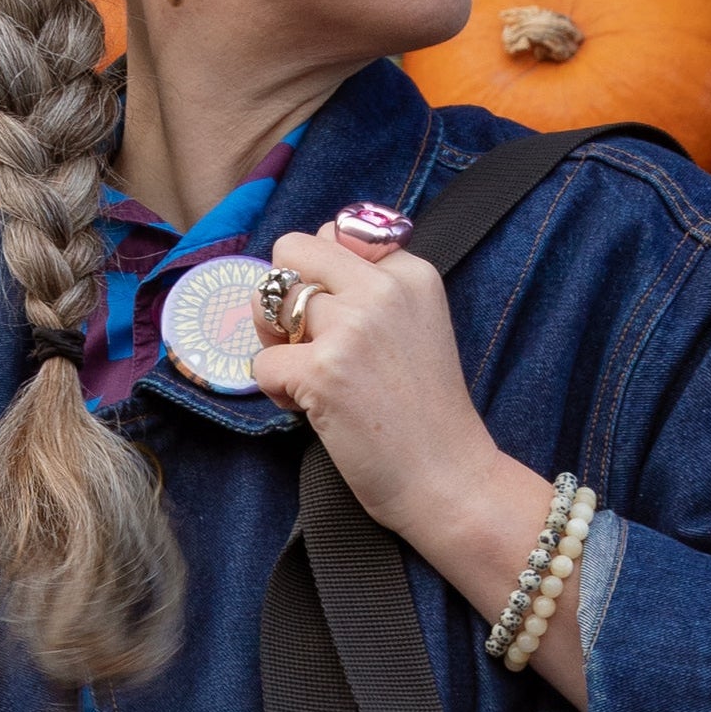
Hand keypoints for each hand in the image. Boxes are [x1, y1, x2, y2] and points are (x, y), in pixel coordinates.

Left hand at [247, 222, 506, 543]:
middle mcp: (382, 288)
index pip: (335, 232)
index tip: (340, 319)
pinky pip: (261, 362)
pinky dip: (275, 391)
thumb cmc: (428, 415)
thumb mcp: (418, 326)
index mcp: (410, 272)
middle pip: (292, 249)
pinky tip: (310, 410)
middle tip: (304, 341)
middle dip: (283, 294)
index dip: (320, 276)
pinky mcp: (323, 371)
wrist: (449, 478)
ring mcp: (351, 328)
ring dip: (274, 341)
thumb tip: (303, 273)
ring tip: (307, 376)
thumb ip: (373, 288)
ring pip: (268, 301)